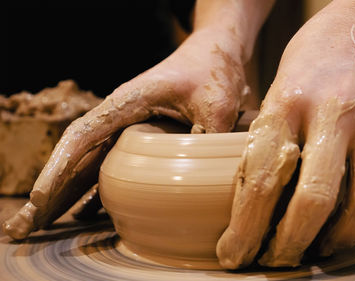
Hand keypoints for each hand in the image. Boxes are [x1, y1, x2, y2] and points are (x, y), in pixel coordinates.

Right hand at [2, 26, 248, 239]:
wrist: (215, 55)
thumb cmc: (212, 72)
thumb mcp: (217, 105)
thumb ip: (208, 141)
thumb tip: (202, 181)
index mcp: (128, 102)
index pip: (83, 138)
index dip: (59, 170)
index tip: (40, 198)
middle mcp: (120, 117)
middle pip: (75, 157)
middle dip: (49, 191)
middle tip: (21, 226)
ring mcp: (127, 129)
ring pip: (88, 165)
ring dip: (65, 195)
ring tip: (41, 225)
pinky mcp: (139, 139)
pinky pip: (111, 168)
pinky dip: (96, 190)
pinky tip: (84, 213)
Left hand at [216, 1, 354, 267]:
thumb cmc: (311, 63)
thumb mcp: (277, 92)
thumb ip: (270, 145)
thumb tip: (257, 208)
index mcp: (287, 100)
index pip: (263, 179)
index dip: (246, 228)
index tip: (235, 254)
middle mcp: (334, 110)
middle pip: (314, 199)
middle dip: (290, 244)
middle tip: (277, 261)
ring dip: (336, 240)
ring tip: (318, 251)